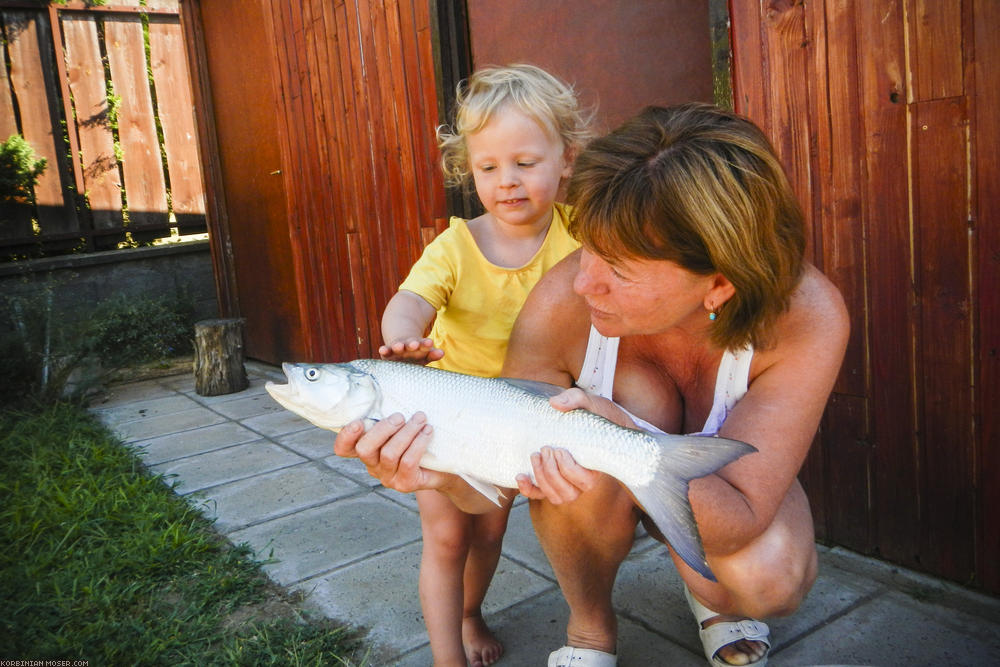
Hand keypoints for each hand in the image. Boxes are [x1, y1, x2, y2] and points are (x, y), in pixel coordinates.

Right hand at [333, 411, 447, 492]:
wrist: (443, 467)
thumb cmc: (418, 441)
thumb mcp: (401, 428)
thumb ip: (391, 418)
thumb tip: (392, 392)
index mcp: (367, 450)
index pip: (343, 449)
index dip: (345, 437)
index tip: (357, 422)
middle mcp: (373, 466)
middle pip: (365, 450)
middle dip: (382, 429)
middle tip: (399, 417)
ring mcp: (388, 477)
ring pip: (388, 454)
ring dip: (406, 432)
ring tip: (420, 419)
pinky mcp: (405, 484)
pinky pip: (408, 462)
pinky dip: (418, 443)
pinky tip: (427, 431)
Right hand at [378, 337, 444, 364]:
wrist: (402, 344)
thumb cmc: (417, 354)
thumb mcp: (425, 354)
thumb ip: (433, 354)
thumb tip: (442, 353)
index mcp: (420, 347)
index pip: (424, 345)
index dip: (426, 344)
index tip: (430, 342)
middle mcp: (408, 347)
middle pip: (411, 345)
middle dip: (413, 344)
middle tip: (415, 344)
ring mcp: (398, 348)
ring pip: (399, 346)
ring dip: (399, 346)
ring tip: (399, 346)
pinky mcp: (389, 352)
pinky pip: (386, 351)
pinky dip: (385, 350)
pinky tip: (382, 350)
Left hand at [515, 388, 623, 501]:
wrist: (589, 419)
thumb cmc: (593, 413)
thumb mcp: (587, 402)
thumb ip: (574, 400)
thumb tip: (555, 403)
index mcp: (596, 465)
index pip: (585, 481)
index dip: (569, 469)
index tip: (559, 449)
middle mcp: (583, 481)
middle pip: (568, 492)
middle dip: (551, 472)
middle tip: (545, 448)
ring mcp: (567, 484)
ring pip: (555, 496)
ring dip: (541, 478)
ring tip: (535, 455)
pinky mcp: (552, 482)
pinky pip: (540, 495)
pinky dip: (528, 490)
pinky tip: (520, 476)